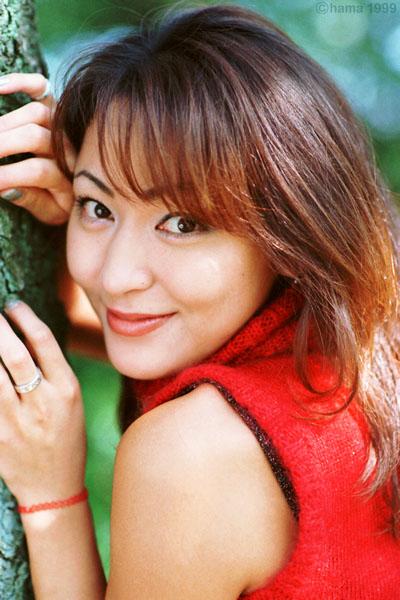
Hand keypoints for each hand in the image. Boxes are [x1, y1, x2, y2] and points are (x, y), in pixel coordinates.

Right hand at [0, 73, 74, 224]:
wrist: (84, 183)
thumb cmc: (60, 202)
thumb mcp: (51, 212)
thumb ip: (32, 201)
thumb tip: (5, 188)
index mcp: (69, 178)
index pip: (37, 171)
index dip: (7, 175)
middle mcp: (69, 149)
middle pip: (34, 137)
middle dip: (1, 145)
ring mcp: (62, 125)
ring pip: (36, 112)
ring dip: (6, 122)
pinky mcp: (55, 106)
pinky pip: (42, 87)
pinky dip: (21, 82)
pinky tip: (0, 87)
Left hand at [0, 300, 85, 506]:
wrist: (54, 488)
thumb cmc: (66, 439)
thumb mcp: (71, 402)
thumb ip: (51, 371)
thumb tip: (23, 336)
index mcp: (67, 389)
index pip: (44, 341)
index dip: (25, 317)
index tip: (12, 304)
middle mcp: (43, 402)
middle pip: (14, 354)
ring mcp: (17, 421)